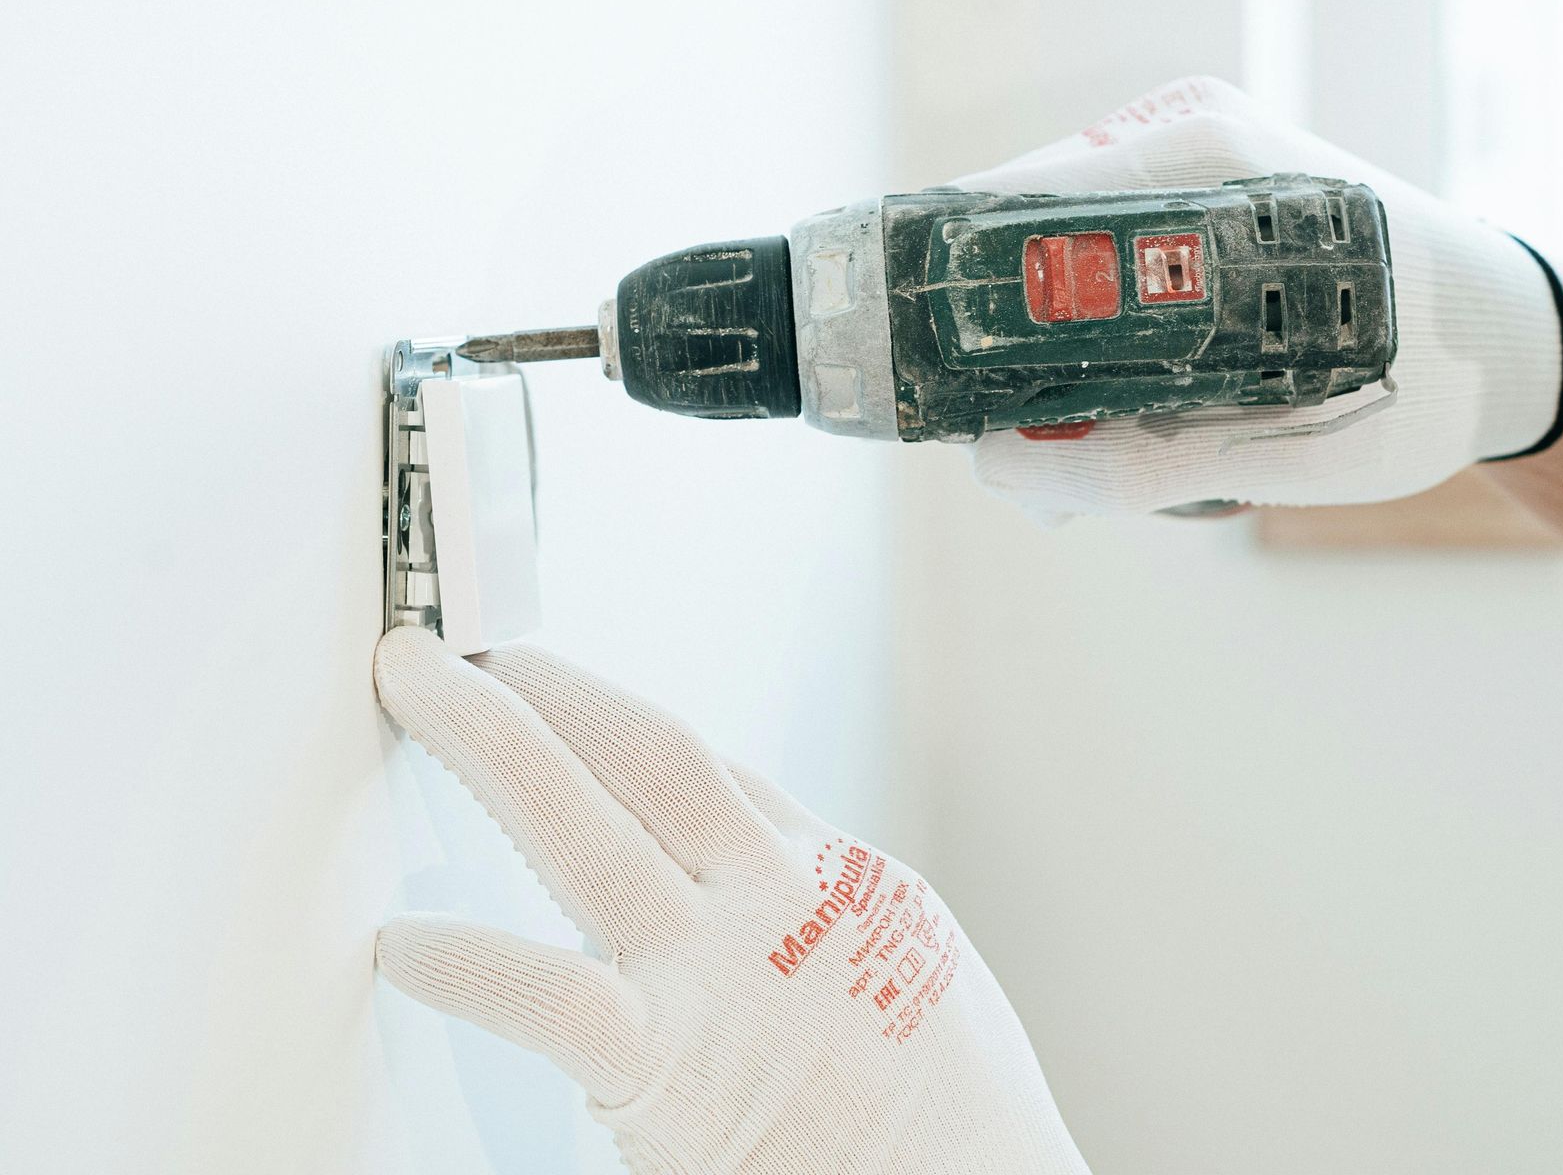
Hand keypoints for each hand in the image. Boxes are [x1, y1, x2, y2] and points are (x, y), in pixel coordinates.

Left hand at [372, 627, 1086, 1173]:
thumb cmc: (956, 1117)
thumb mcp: (916, 973)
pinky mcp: (669, 1071)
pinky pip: (545, 995)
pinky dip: (467, 959)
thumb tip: (762, 909)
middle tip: (466, 647)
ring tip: (422, 691)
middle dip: (547, 685)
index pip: (706, 771)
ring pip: (586, 821)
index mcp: (835, 879)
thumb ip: (826, 924)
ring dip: (494, 741)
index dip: (613, 719)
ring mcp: (718, 972)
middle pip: (643, 752)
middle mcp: (774, 898)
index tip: (555, 692)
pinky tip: (405, 942)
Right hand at [958, 76, 1562, 518]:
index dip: (938, 293)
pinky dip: (1111, 343)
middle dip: (1014, 358)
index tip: (916, 379)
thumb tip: (990, 464)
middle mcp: (1184, 136)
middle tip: (1056, 456)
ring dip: (1069, 362)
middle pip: (1020, 241)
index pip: (1001, 207)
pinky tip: (1167, 403)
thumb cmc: (1411, 389)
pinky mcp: (1205, 192)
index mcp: (1193, 160)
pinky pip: (1111, 265)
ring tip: (1154, 441)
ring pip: (1061, 262)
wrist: (1507, 343)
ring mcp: (1194, 156)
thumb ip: (1119, 462)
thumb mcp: (1264, 449)